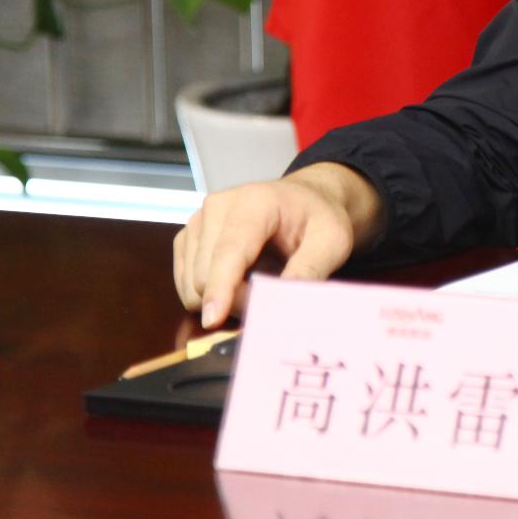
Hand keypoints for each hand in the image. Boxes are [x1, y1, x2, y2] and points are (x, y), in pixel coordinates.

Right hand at [172, 162, 386, 328]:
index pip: (229, 251)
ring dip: (222, 297)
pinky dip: (210, 292)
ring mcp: (197, 221)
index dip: (220, 287)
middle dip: (234, 299)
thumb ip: (309, 270)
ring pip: (192, 284)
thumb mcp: (332, 242)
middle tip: (269, 295)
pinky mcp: (188, 237)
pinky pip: (185, 283)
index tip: (213, 320)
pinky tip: (237, 279)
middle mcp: (217, 206)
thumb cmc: (319, 218)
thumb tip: (282, 303)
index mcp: (254, 202)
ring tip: (257, 281)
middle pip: (206, 275)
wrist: (306, 198)